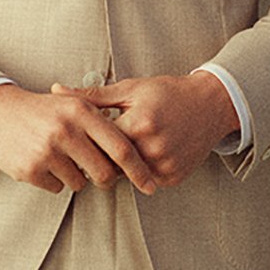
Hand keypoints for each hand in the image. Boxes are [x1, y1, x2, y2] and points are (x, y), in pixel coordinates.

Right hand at [0, 84, 155, 195]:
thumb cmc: (46, 109)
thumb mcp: (76, 103)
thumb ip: (104, 120)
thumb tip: (138, 144)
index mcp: (83, 112)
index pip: (121, 148)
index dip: (139, 170)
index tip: (151, 185)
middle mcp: (66, 131)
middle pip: (104, 173)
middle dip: (107, 178)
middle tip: (102, 174)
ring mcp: (46, 151)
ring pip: (80, 183)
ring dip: (78, 177)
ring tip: (64, 158)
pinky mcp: (29, 169)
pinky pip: (57, 188)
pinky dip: (56, 180)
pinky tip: (46, 163)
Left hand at [53, 71, 238, 188]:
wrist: (212, 104)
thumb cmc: (170, 93)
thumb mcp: (132, 89)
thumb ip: (92, 96)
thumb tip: (57, 91)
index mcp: (139, 124)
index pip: (98, 143)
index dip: (89, 141)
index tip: (85, 138)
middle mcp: (153, 147)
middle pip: (110, 163)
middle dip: (104, 156)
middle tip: (101, 147)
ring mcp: (165, 164)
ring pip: (128, 175)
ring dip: (123, 166)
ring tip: (127, 148)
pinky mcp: (174, 175)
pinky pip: (146, 180)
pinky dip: (142, 171)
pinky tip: (147, 154)